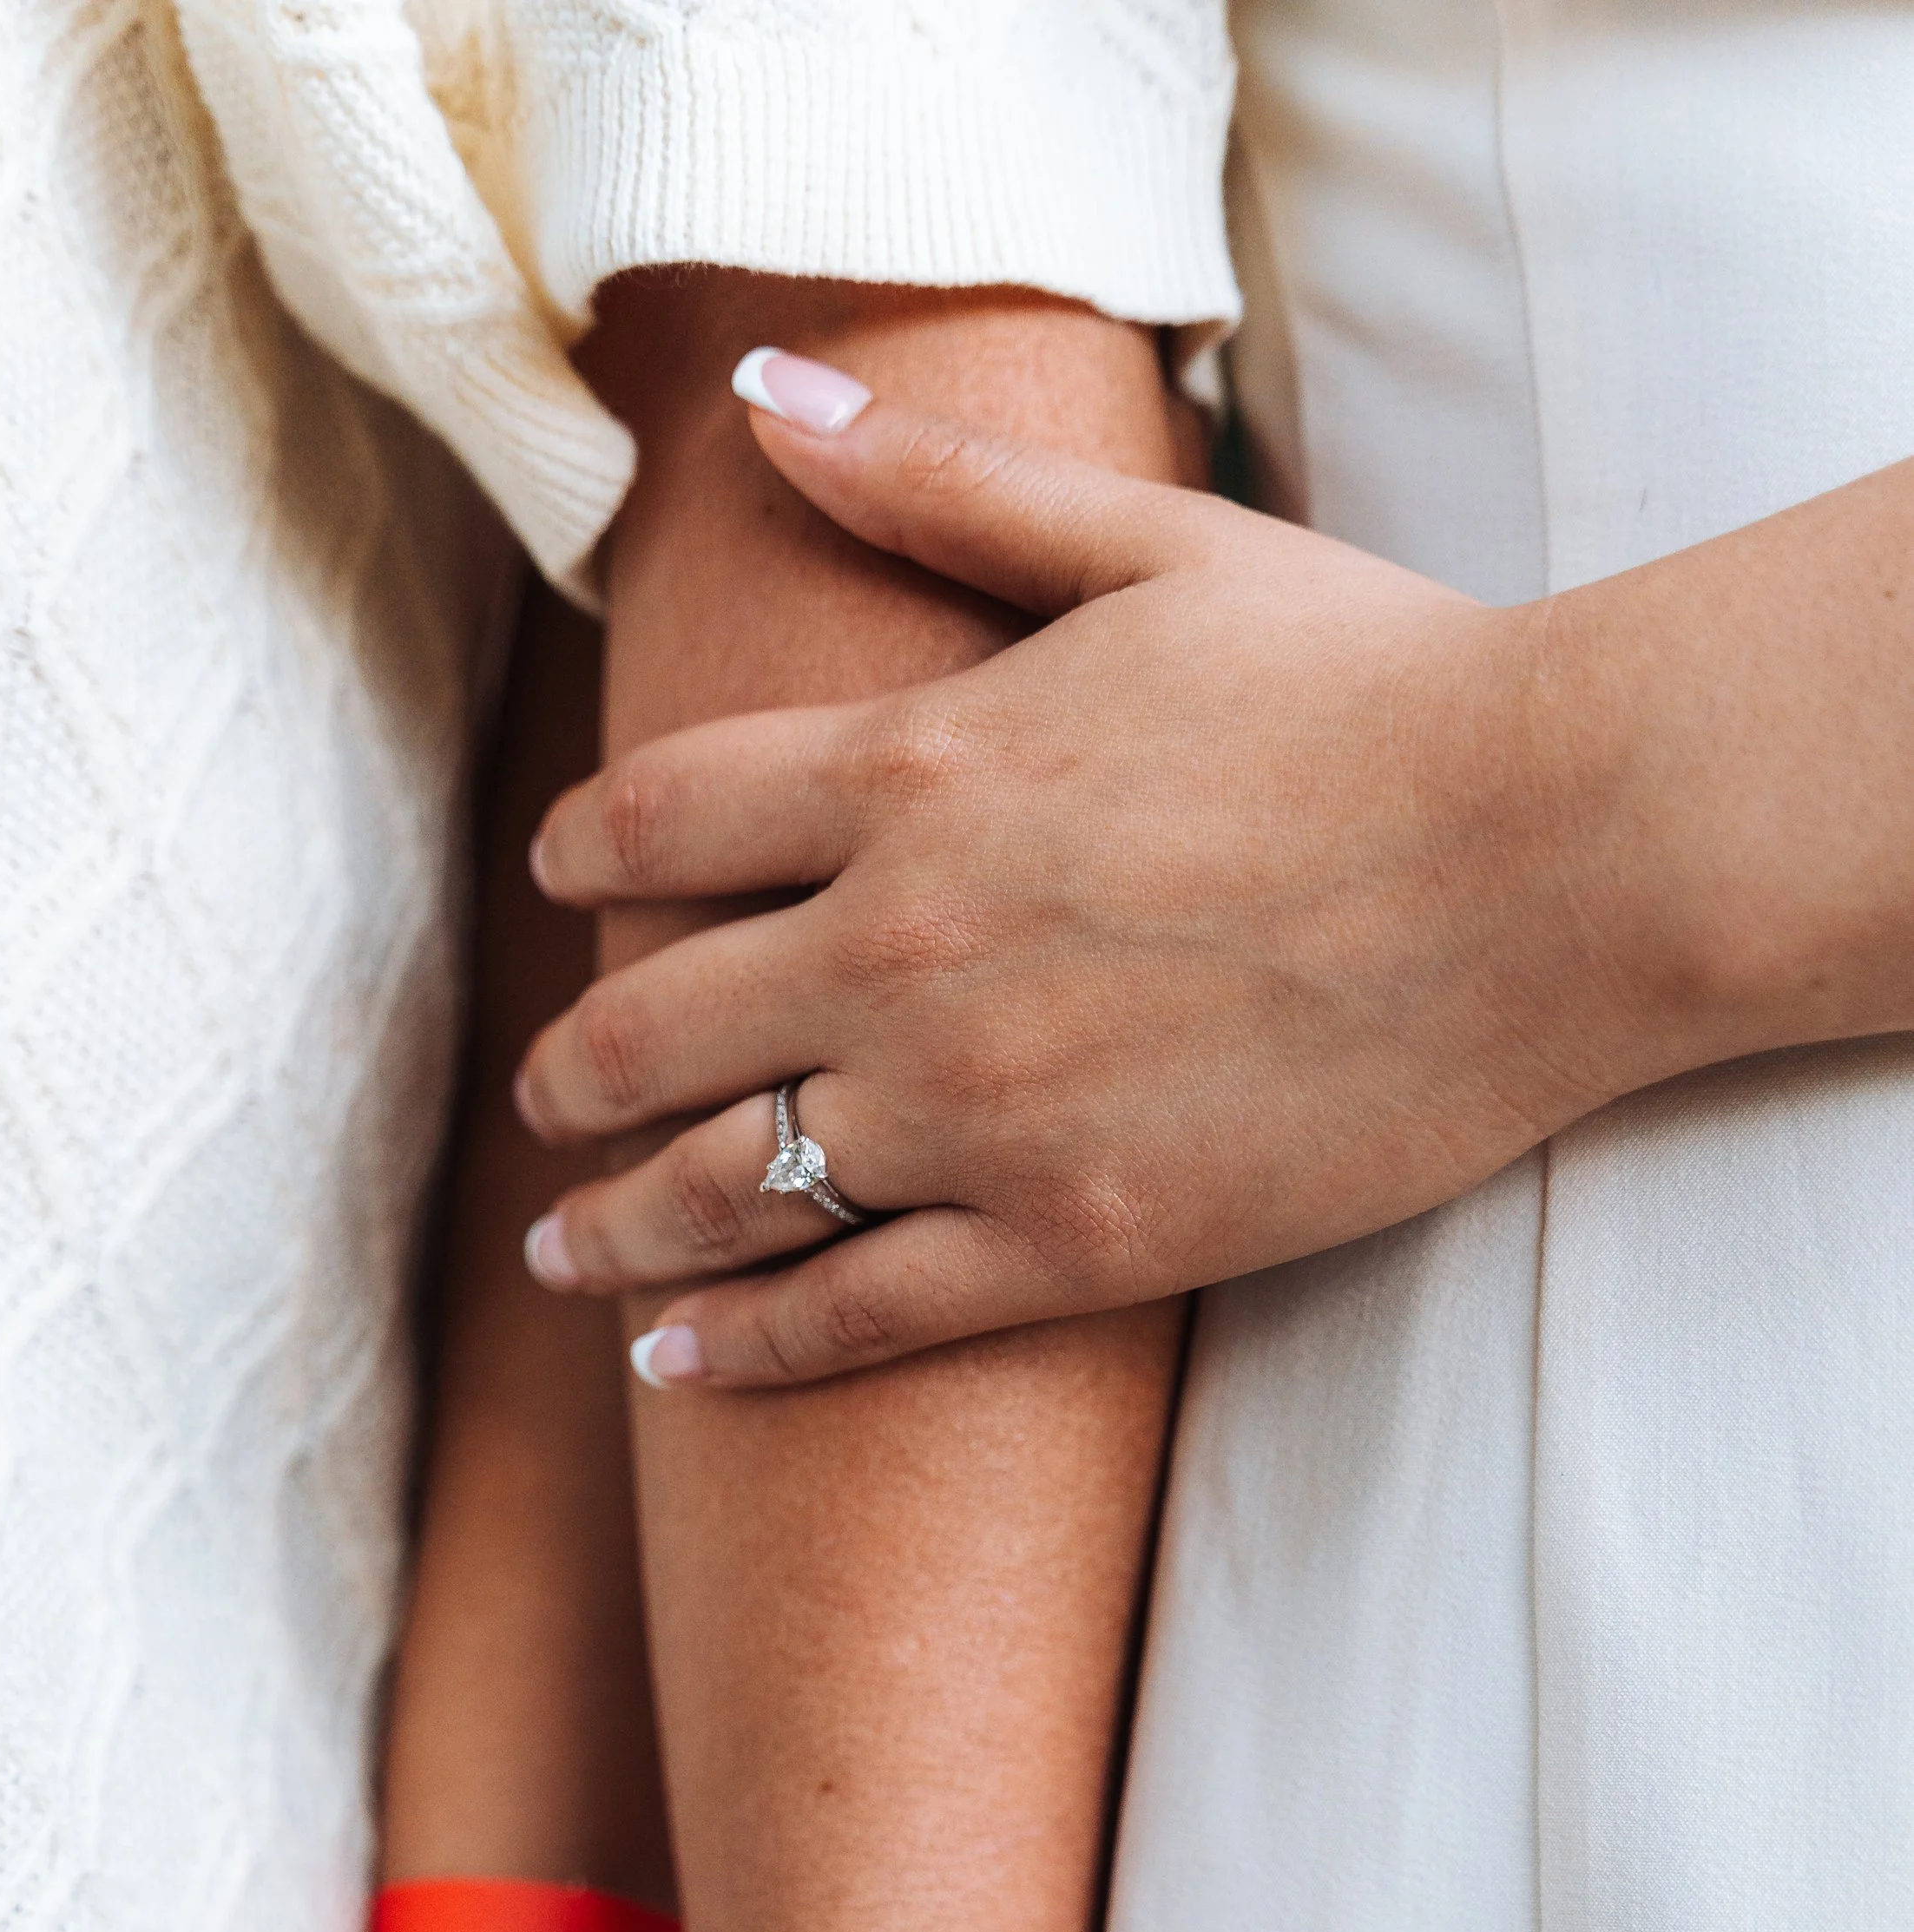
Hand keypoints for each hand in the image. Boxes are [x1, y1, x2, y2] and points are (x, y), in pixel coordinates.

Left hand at [515, 359, 1689, 1380]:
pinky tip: (677, 1364)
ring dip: (612, 1227)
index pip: (659, 820)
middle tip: (543, 1099)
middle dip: (569, 1072)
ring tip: (564, 1254)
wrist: (1556, 860)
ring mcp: (976, 1112)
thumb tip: (768, 400)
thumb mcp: (1152, 547)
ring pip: (717, 1192)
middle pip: (646, 1025)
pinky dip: (741, 1346)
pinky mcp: (1069, 1241)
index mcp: (913, 770)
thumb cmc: (1378, 690)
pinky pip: (850, 1313)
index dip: (580, 852)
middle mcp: (901, 948)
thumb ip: (942, 488)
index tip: (555, 875)